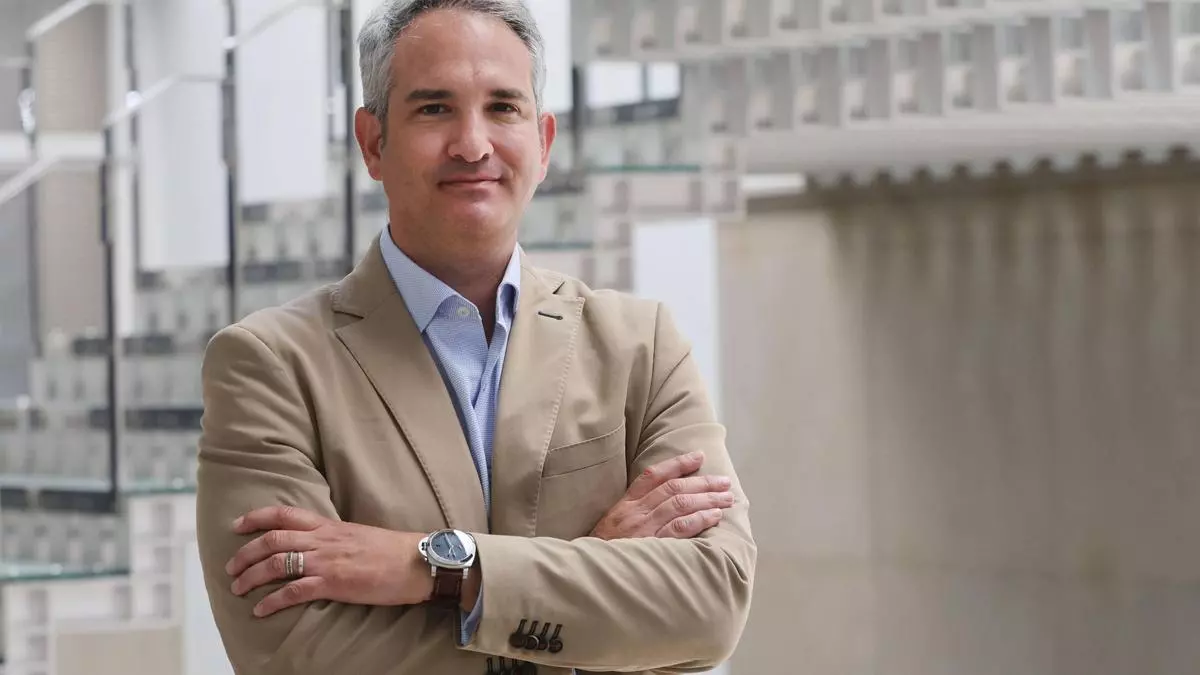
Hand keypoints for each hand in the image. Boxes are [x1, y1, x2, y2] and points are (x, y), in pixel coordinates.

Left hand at [225, 506, 431, 616]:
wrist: (416, 561)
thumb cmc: (392, 551)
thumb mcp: (358, 535)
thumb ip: (334, 538)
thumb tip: (317, 545)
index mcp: (329, 526)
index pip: (285, 514)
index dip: (256, 517)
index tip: (237, 524)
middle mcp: (323, 540)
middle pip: (273, 539)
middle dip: (245, 553)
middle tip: (231, 568)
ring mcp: (327, 561)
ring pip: (277, 563)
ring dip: (252, 576)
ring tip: (238, 589)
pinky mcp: (333, 583)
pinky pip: (294, 591)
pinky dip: (273, 601)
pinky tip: (261, 610)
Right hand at [589, 450, 733, 539]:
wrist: (589, 573)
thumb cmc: (604, 551)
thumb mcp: (614, 524)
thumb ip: (636, 511)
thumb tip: (665, 501)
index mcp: (626, 504)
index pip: (654, 475)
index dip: (678, 463)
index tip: (699, 456)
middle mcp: (635, 512)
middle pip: (673, 488)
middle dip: (703, 482)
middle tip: (725, 482)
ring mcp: (643, 528)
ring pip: (680, 504)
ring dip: (707, 499)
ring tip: (726, 499)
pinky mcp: (651, 546)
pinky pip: (679, 528)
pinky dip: (699, 519)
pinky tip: (714, 516)